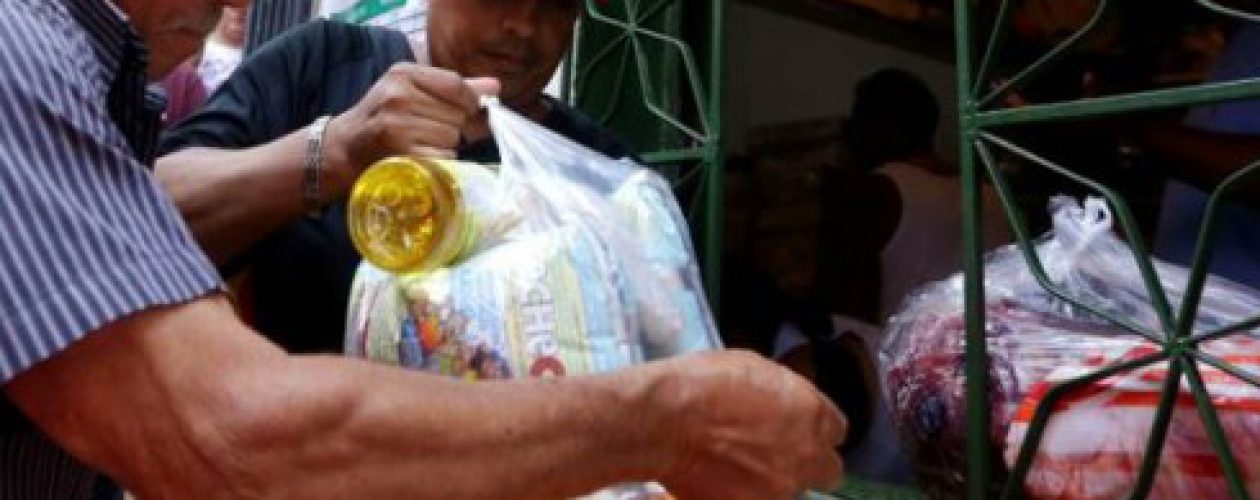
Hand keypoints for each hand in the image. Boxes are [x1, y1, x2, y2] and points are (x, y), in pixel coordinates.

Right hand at [322, 64, 499, 194]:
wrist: (344, 151)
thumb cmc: (384, 120)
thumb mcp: (412, 92)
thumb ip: (454, 89)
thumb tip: (496, 87)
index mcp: (403, 74)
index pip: (456, 84)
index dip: (469, 102)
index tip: (465, 111)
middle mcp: (399, 96)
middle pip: (457, 113)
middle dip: (452, 126)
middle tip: (427, 132)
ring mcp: (398, 126)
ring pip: (452, 137)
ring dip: (445, 146)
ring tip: (420, 144)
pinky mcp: (401, 153)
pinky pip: (445, 157)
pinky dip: (440, 162)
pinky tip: (421, 159)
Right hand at [648, 350, 846, 499]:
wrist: (666, 421)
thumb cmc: (703, 384)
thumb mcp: (753, 368)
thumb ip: (783, 394)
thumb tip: (784, 404)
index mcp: (812, 413)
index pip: (837, 431)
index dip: (815, 431)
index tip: (797, 431)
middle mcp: (807, 454)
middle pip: (828, 472)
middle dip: (807, 464)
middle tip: (776, 457)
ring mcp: (782, 488)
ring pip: (792, 492)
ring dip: (775, 483)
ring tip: (740, 470)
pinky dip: (746, 495)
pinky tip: (724, 483)